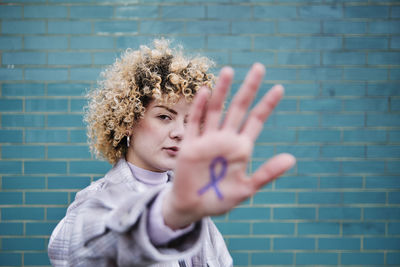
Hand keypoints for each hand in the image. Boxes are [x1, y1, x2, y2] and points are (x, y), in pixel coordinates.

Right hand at [163, 63, 295, 228]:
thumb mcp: (247, 188)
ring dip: (222, 91)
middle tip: (260, 67)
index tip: (279, 88)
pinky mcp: (191, 145)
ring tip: (229, 70)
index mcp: (241, 147)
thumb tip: (292, 159)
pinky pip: (195, 122)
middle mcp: (226, 138)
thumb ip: (267, 173)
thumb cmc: (221, 199)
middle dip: (249, 89)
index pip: (256, 120)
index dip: (267, 104)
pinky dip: (200, 107)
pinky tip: (206, 92)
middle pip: (238, 108)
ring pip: (216, 110)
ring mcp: (208, 139)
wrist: (193, 206)